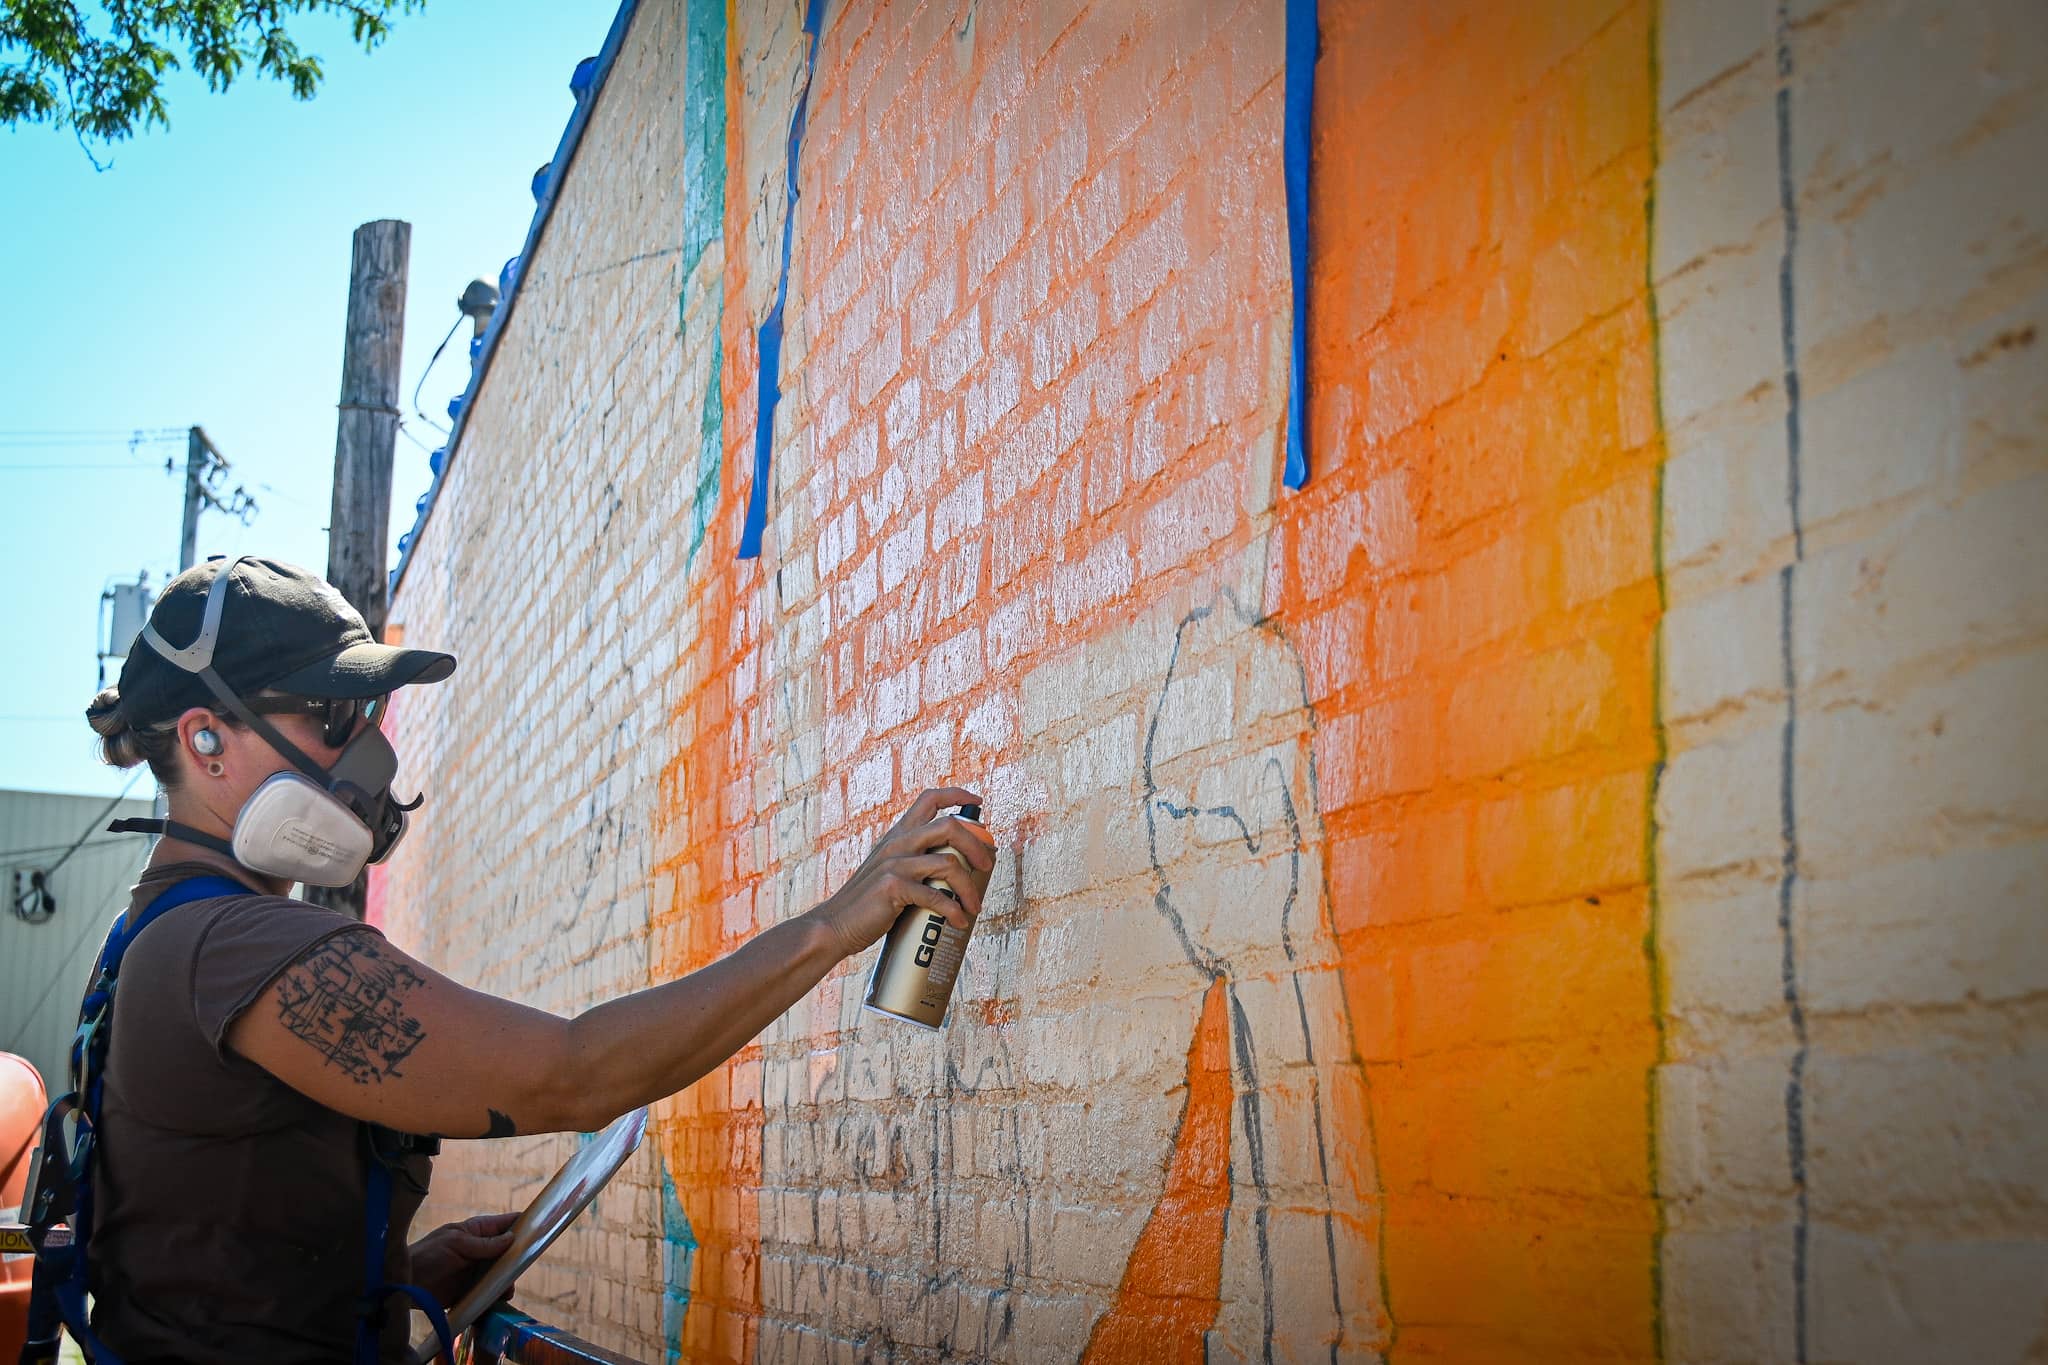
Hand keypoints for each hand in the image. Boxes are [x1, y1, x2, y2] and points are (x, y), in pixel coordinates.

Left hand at [407, 1211, 519, 1305]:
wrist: (403, 1286)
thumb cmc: (427, 1256)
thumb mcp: (456, 1244)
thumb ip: (484, 1244)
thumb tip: (511, 1239)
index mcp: (475, 1231)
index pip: (504, 1223)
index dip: (522, 1225)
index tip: (541, 1228)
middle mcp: (478, 1251)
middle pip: (507, 1251)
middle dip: (517, 1258)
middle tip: (521, 1266)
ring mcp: (475, 1271)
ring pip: (501, 1274)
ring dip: (507, 1280)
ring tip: (506, 1288)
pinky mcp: (470, 1291)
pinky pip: (490, 1293)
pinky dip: (496, 1296)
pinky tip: (498, 1298)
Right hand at [811, 787, 996, 956]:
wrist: (835, 926)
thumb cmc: (867, 904)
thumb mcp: (888, 870)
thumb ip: (913, 862)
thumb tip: (952, 868)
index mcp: (897, 835)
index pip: (929, 799)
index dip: (957, 795)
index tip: (978, 801)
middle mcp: (897, 843)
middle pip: (949, 826)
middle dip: (976, 845)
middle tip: (987, 866)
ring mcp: (894, 864)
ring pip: (948, 863)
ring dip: (969, 888)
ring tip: (974, 906)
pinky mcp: (893, 887)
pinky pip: (935, 896)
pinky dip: (952, 911)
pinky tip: (958, 921)